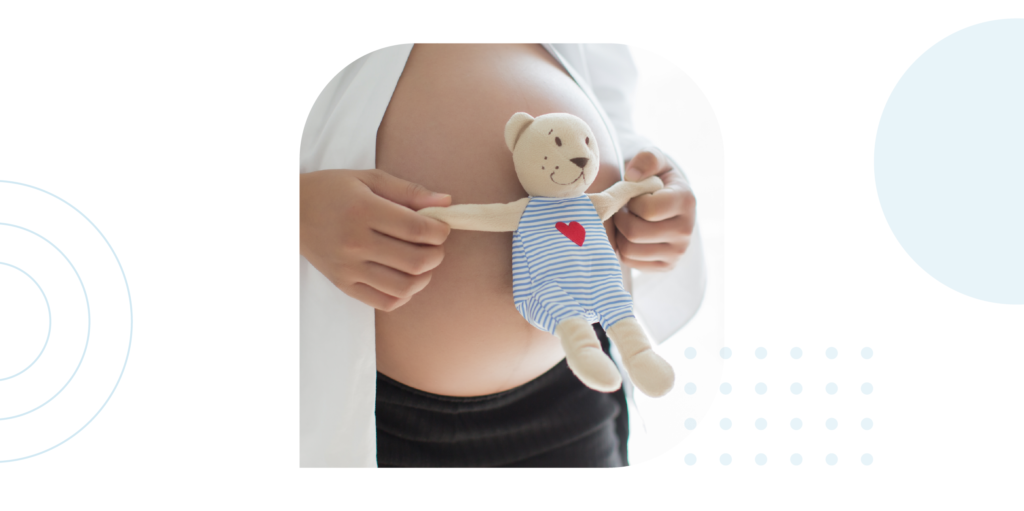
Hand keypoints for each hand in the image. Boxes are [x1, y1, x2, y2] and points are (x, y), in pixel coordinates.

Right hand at [300, 169, 451, 310]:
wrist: (289, 213)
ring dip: (425, 276)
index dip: (440, 231)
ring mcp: (349, 268)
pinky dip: (404, 294)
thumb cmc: (332, 191)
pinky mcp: (344, 285)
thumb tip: (447, 202)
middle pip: (416, 261)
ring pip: (405, 287)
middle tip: (434, 244)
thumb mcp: (369, 179)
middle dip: (437, 253)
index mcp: (364, 211)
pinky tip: (404, 277)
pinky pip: (385, 302)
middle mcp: (356, 243)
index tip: (441, 226)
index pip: (417, 229)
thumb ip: (409, 191)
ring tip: (422, 262)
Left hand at [613, 147, 695, 270]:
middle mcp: (686, 231)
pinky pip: (630, 261)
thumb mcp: (655, 161)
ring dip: (620, 234)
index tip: (634, 196)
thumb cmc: (657, 179)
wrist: (670, 204)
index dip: (632, 202)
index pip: (648, 210)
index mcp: (686, 201)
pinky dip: (624, 248)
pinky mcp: (667, 266)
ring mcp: (677, 252)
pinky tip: (631, 235)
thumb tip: (632, 175)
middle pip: (635, 233)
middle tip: (624, 209)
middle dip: (622, 218)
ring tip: (627, 220)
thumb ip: (647, 159)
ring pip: (629, 250)